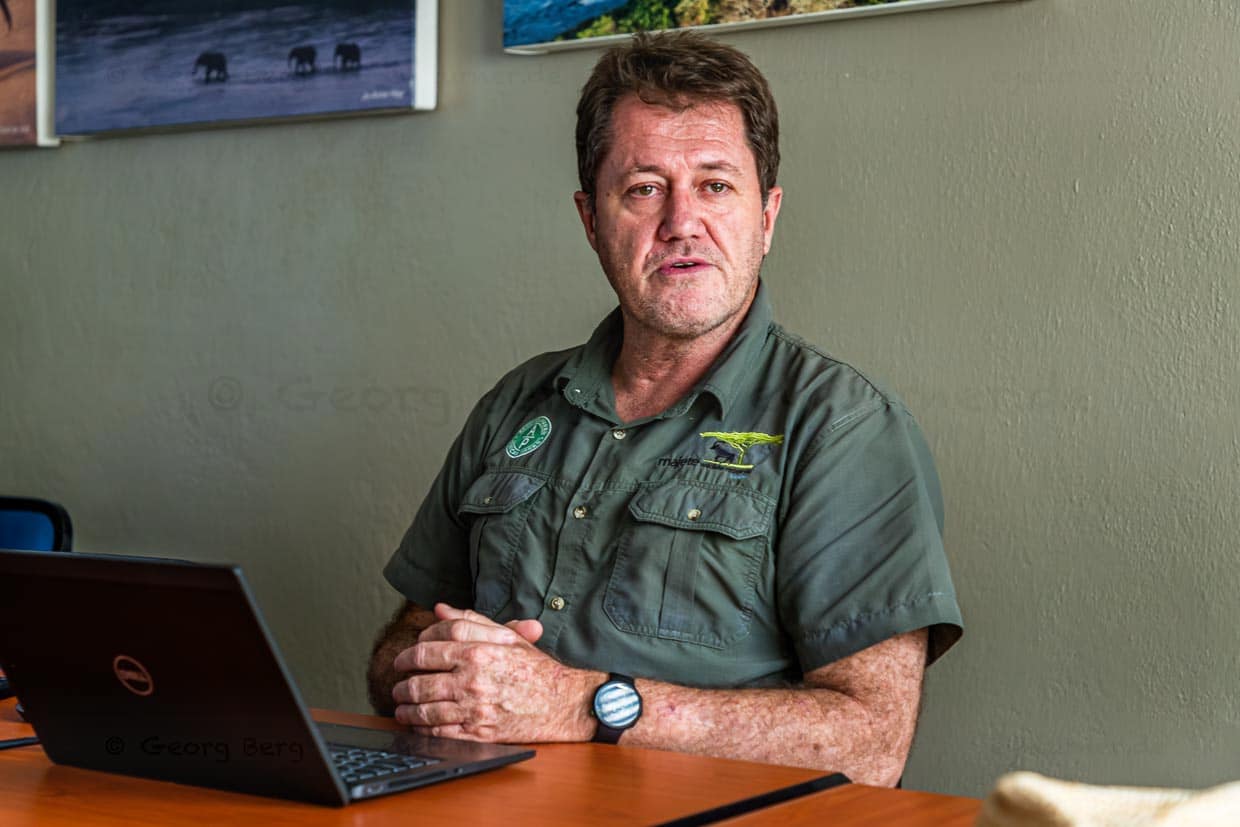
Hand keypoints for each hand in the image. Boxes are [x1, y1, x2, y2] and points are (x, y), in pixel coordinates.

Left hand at [391, 604, 600, 742]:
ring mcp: (474, 707)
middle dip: (402, 684)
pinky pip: (438, 732)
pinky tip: (416, 725)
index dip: (410, 652)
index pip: (428, 646)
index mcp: (478, 650)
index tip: (404, 659)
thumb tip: (440, 608)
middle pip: (419, 679)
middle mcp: (473, 678)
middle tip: (397, 685)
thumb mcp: (507, 637)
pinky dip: (421, 729)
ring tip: (401, 706)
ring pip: (424, 708)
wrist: (562, 702)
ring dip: (405, 708)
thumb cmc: (535, 668)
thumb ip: (470, 620)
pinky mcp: (478, 731)